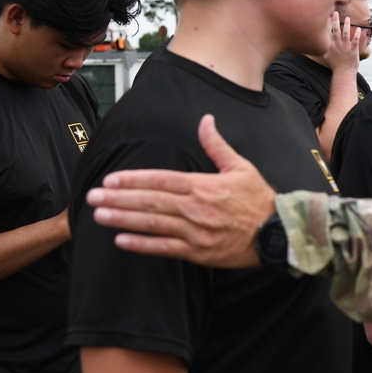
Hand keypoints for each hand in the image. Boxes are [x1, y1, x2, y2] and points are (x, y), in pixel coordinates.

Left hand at [88, 114, 274, 267]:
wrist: (279, 232)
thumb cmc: (259, 199)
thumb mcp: (241, 167)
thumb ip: (217, 145)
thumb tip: (205, 120)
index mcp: (204, 186)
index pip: (161, 180)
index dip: (134, 179)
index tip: (111, 179)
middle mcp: (196, 208)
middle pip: (150, 201)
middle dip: (118, 198)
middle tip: (92, 196)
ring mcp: (196, 232)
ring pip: (152, 224)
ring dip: (123, 219)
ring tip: (98, 215)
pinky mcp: (198, 252)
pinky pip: (164, 248)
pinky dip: (142, 244)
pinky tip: (122, 240)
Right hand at [322, 12, 360, 72]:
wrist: (343, 73)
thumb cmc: (335, 65)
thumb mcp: (326, 55)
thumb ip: (323, 47)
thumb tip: (318, 42)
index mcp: (330, 45)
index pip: (327, 32)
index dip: (326, 23)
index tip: (325, 15)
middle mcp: (337, 44)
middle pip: (335, 29)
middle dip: (335, 20)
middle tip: (335, 12)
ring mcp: (345, 47)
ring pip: (345, 33)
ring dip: (347, 24)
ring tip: (347, 18)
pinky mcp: (353, 50)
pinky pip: (355, 40)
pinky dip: (357, 34)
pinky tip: (359, 28)